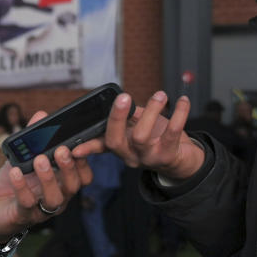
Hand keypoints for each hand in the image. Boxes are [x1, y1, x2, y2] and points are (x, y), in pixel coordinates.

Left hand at [0, 111, 92, 243]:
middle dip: (69, 167)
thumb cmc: (15, 184)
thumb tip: (42, 115)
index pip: (84, 175)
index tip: (78, 144)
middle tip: (60, 150)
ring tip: (39, 160)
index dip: (84, 161)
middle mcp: (58, 196)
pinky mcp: (24, 216)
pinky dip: (21, 186)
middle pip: (74, 185)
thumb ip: (34, 138)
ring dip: (48, 177)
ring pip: (55, 198)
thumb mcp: (23, 158)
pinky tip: (15, 172)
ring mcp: (43, 209)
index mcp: (63, 182)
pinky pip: (27, 203)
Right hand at [73, 91, 204, 180]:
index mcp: (121, 147)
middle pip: (116, 140)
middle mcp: (130, 156)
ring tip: (160, 95)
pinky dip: (179, 115)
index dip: (86, 147)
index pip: (99, 145)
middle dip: (117, 117)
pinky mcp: (168, 157)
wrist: (183, 161)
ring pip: (141, 136)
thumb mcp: (138, 127)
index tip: (73, 149)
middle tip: (123, 96)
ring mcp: (148, 158)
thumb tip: (119, 101)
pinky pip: (172, 134)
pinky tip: (182, 102)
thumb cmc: (158, 138)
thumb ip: (128, 117)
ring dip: (151, 112)